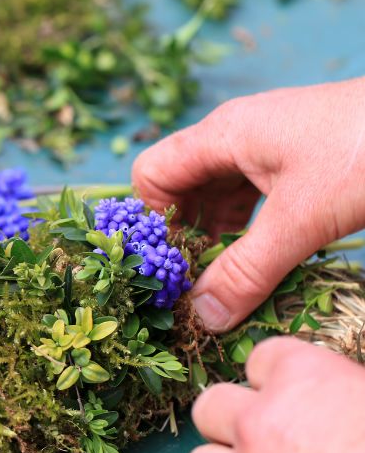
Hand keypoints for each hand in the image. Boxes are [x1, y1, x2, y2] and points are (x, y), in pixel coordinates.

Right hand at [132, 78, 364, 331]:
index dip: (151, 220)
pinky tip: (256, 259)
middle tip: (192, 283)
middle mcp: (235, 138)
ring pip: (215, 197)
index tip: (168, 266)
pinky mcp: (291, 164)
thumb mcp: (301, 219)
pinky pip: (248, 200)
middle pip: (180, 187)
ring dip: (214, 238)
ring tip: (222, 279)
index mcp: (223, 136)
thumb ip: (247, 271)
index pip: (153, 174)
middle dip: (182, 236)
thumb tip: (203, 317)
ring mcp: (264, 149)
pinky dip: (244, 232)